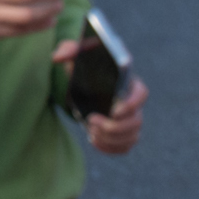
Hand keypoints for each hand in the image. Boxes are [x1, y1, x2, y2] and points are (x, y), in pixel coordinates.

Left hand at [58, 37, 144, 154]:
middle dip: (114, 127)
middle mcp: (133, 103)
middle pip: (136, 121)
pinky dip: (110, 148)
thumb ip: (69, 50)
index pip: (142, 94)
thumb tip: (57, 58)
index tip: (114, 109)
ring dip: (110, 138)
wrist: (86, 84)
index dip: (133, 103)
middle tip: (92, 121)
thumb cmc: (86, 67)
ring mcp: (130, 120)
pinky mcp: (123, 134)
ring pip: (132, 136)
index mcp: (128, 83)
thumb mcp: (77, 55)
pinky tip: (94, 140)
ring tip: (91, 131)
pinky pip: (125, 147)